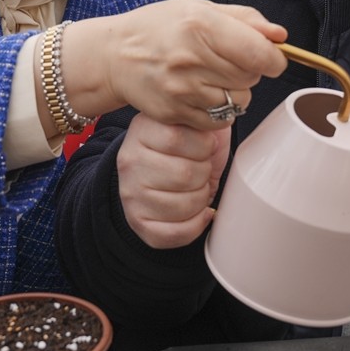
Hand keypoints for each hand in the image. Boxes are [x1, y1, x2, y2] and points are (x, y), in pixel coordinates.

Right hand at [66, 0, 287, 130]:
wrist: (115, 56)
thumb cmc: (162, 27)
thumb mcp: (201, 9)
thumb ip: (245, 19)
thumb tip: (280, 36)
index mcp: (201, 25)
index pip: (259, 54)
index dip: (273, 59)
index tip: (270, 58)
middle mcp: (191, 58)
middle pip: (250, 78)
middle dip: (250, 71)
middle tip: (229, 62)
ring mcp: (182, 89)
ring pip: (237, 101)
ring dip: (235, 91)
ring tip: (213, 77)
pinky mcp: (175, 113)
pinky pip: (219, 120)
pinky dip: (219, 110)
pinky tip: (203, 93)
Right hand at [117, 113, 231, 248]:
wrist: (158, 172)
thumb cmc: (185, 147)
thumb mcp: (193, 123)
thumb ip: (202, 117)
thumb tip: (219, 117)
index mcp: (142, 130)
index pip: (177, 138)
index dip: (203, 146)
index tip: (205, 147)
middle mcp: (130, 161)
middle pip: (184, 174)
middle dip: (204, 173)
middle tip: (202, 170)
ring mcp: (131, 194)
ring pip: (183, 205)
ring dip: (201, 198)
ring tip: (197, 188)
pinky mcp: (138, 222)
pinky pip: (175, 233)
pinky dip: (197, 224)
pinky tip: (199, 211)